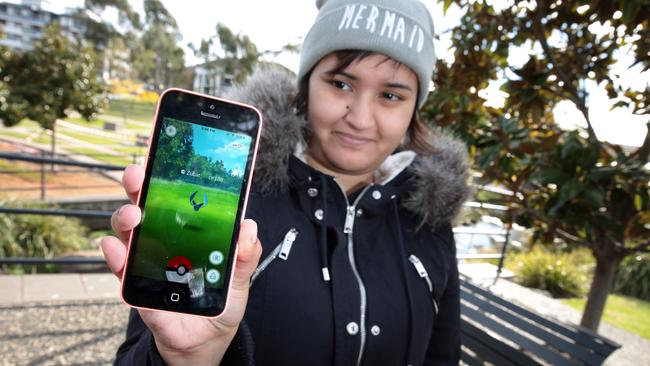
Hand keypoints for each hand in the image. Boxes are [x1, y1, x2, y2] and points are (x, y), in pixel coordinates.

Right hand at [101, 164, 261, 364]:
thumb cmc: (219, 302)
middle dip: (139, 186)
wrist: (207, 340)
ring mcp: (146, 262)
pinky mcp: (138, 289)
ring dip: (126, 219)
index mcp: (187, 232)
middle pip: (145, 207)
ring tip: (134, 216)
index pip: (175, 198)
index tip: (165, 154)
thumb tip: (247, 227)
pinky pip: (122, 271)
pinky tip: (115, 248)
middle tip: (139, 174)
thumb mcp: (241, 277)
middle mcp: (161, 241)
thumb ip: (245, 255)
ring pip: (128, 233)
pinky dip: (116, 258)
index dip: (167, 175)